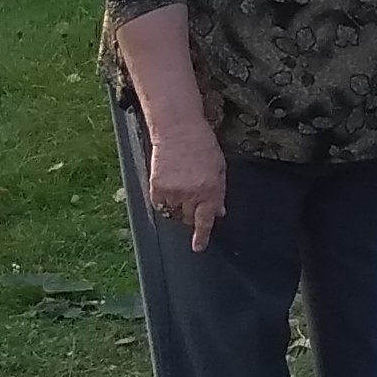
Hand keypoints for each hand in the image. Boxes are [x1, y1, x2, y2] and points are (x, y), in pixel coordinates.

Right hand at [141, 116, 228, 252]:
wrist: (178, 129)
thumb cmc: (202, 145)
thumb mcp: (220, 168)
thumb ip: (219, 192)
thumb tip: (219, 212)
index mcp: (211, 191)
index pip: (206, 221)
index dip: (201, 236)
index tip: (198, 247)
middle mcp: (192, 195)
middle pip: (188, 218)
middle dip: (191, 211)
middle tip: (191, 191)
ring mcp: (173, 192)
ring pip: (173, 211)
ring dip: (177, 203)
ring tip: (180, 180)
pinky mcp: (157, 187)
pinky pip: (159, 203)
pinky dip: (163, 197)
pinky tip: (169, 180)